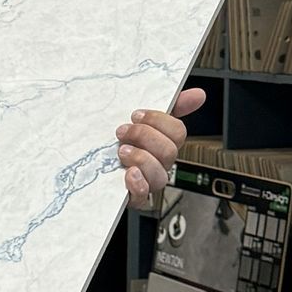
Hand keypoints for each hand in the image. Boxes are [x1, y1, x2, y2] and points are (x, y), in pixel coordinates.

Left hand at [117, 88, 204, 202]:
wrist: (93, 166)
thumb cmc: (121, 141)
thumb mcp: (141, 119)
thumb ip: (170, 106)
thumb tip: (198, 94)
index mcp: (163, 143)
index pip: (177, 131)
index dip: (158, 121)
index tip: (136, 114)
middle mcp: (159, 163)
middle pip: (169, 151)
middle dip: (144, 137)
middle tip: (123, 131)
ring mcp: (148, 181)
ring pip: (160, 175)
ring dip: (140, 159)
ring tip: (122, 151)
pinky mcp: (133, 197)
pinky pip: (143, 196)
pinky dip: (137, 185)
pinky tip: (128, 174)